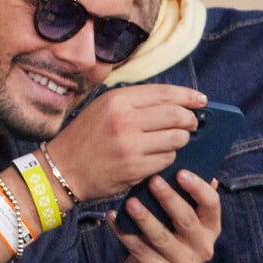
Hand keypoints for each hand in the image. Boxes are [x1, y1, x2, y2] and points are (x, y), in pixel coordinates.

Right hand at [47, 84, 207, 200]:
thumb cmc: (85, 138)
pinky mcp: (135, 168)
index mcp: (118, 99)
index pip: (164, 93)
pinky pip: (167, 159)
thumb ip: (135, 102)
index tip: (200, 100)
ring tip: (170, 142)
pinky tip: (156, 158)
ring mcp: (131, 145)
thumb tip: (174, 101)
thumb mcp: (103, 108)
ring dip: (179, 141)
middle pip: (176, 114)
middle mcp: (125, 119)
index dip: (188, 96)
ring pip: (176, 138)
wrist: (62, 169)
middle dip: (189, 120)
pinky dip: (167, 158)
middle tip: (191, 124)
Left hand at [107, 172, 220, 262]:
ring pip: (161, 237)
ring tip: (130, 201)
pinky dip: (123, 232)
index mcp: (211, 228)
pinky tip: (111, 217)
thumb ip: (188, 199)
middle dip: (169, 199)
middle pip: (186, 220)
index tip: (180, 171)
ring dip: (144, 218)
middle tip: (153, 180)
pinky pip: (139, 250)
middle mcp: (203, 247)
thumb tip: (193, 164)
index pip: (212, 205)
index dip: (198, 188)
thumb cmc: (170, 240)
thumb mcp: (184, 223)